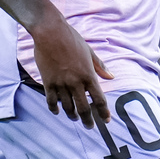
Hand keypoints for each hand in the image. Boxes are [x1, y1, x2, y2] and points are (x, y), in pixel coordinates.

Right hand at [32, 9, 112, 128]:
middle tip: (90, 127)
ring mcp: (61, 83)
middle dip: (88, 120)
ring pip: (68, 107)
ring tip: (74, 118)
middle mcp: (76, 82)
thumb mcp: (89, 51)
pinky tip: (57, 112)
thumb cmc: (72, 39)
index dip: (103, 112)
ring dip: (72, 116)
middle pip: (84, 108)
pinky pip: (51, 101)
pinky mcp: (48, 82)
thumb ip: (100, 66)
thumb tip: (111, 77)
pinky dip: (55, 109)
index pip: (99, 99)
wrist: (50, 32)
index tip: (106, 120)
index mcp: (88, 74)